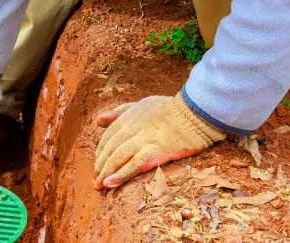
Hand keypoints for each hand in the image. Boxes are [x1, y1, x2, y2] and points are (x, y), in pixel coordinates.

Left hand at [93, 93, 225, 189]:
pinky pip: (135, 163)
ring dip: (106, 172)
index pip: (108, 137)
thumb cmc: (170, 109)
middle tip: (94, 181)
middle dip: (100, 166)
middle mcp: (133, 127)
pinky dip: (122, 173)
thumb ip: (120, 112)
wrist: (195, 113)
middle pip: (110, 148)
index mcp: (129, 117)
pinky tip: (112, 182)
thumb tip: (98, 121)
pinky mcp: (156, 149)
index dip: (100, 153)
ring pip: (118, 156)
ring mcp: (144, 139)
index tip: (97, 166)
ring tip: (100, 185)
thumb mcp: (141, 104)